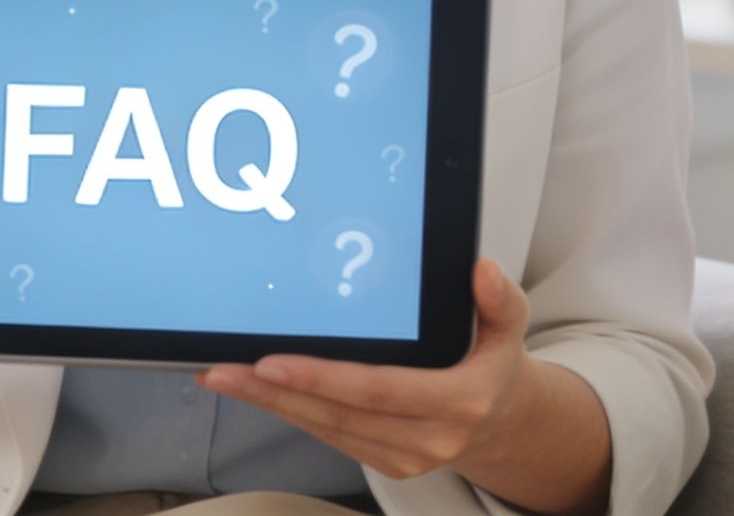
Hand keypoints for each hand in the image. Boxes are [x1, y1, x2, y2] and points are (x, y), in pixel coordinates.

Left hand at [196, 256, 531, 481]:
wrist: (499, 424)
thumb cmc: (492, 369)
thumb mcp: (509, 329)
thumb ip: (500, 300)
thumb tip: (480, 270)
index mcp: (459, 401)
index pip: (378, 390)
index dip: (322, 378)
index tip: (274, 361)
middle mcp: (428, 438)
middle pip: (336, 415)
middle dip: (273, 391)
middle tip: (225, 366)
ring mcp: (403, 457)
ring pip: (323, 429)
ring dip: (268, 403)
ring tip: (224, 374)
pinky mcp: (382, 463)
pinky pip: (327, 436)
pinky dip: (288, 411)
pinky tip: (256, 390)